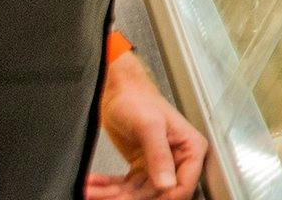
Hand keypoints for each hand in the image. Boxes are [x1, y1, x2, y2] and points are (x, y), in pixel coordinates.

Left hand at [92, 54, 203, 199]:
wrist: (117, 92)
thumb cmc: (138, 100)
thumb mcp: (150, 127)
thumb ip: (159, 156)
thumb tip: (166, 185)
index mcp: (190, 149)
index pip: (183, 187)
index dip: (163, 199)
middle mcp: (177, 160)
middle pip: (155, 195)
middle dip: (126, 197)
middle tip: (102, 195)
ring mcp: (157, 166)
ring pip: (136, 194)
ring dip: (110, 194)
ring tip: (91, 190)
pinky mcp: (140, 168)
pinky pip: (124, 187)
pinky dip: (106, 188)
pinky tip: (92, 184)